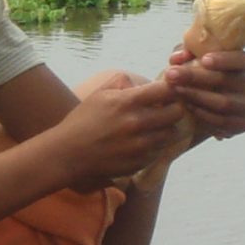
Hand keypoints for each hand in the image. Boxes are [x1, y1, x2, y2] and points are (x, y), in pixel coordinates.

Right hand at [52, 76, 184, 186]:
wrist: (68, 153)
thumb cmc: (83, 121)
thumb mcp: (99, 94)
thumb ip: (122, 82)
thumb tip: (142, 82)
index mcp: (127, 102)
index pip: (166, 90)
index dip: (171, 89)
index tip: (167, 91)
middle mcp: (136, 123)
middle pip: (176, 113)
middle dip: (174, 109)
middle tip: (165, 109)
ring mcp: (139, 145)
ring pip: (171, 133)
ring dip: (166, 128)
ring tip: (153, 127)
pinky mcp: (139, 162)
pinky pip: (159, 151)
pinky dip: (156, 146)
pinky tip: (143, 142)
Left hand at [163, 47, 244, 142]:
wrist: (202, 106)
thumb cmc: (198, 76)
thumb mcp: (190, 60)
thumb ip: (184, 54)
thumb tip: (177, 58)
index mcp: (242, 63)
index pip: (241, 59)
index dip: (224, 59)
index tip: (204, 60)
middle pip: (225, 80)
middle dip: (196, 77)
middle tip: (171, 75)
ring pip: (223, 102)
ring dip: (197, 97)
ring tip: (177, 91)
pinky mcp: (244, 123)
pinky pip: (223, 121)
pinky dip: (204, 115)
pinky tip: (188, 108)